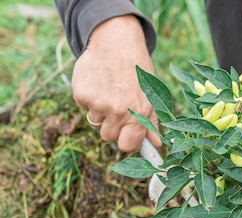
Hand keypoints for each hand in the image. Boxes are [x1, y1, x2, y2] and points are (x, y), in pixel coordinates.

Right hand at [72, 15, 160, 151]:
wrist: (117, 44)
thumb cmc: (137, 73)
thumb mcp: (150, 97)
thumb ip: (152, 123)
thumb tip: (157, 145)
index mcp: (139, 114)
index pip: (127, 146)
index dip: (126, 141)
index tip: (126, 134)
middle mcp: (119, 111)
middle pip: (108, 137)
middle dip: (112, 126)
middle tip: (117, 106)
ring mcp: (99, 104)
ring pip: (95, 123)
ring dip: (100, 112)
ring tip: (109, 91)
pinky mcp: (82, 94)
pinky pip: (84, 108)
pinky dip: (89, 98)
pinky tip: (98, 84)